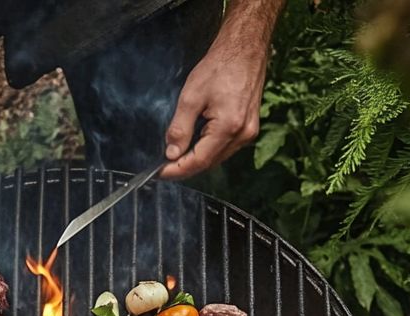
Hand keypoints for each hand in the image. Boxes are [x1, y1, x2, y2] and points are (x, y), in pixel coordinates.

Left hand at [161, 24, 270, 178]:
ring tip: (176, 155)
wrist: (245, 50)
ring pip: (217, 158)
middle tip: (164, 166)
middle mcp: (242, 135)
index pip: (199, 161)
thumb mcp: (191, 97)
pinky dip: (209, 149)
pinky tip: (195, 143)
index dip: (177, 170)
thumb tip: (171, 153)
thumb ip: (180, 128)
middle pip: (209, 163)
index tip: (160, 173)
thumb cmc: (220, 66)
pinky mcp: (249, 129)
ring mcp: (248, 133)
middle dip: (185, 167)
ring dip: (197, 159)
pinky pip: (226, 148)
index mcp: (229, 127)